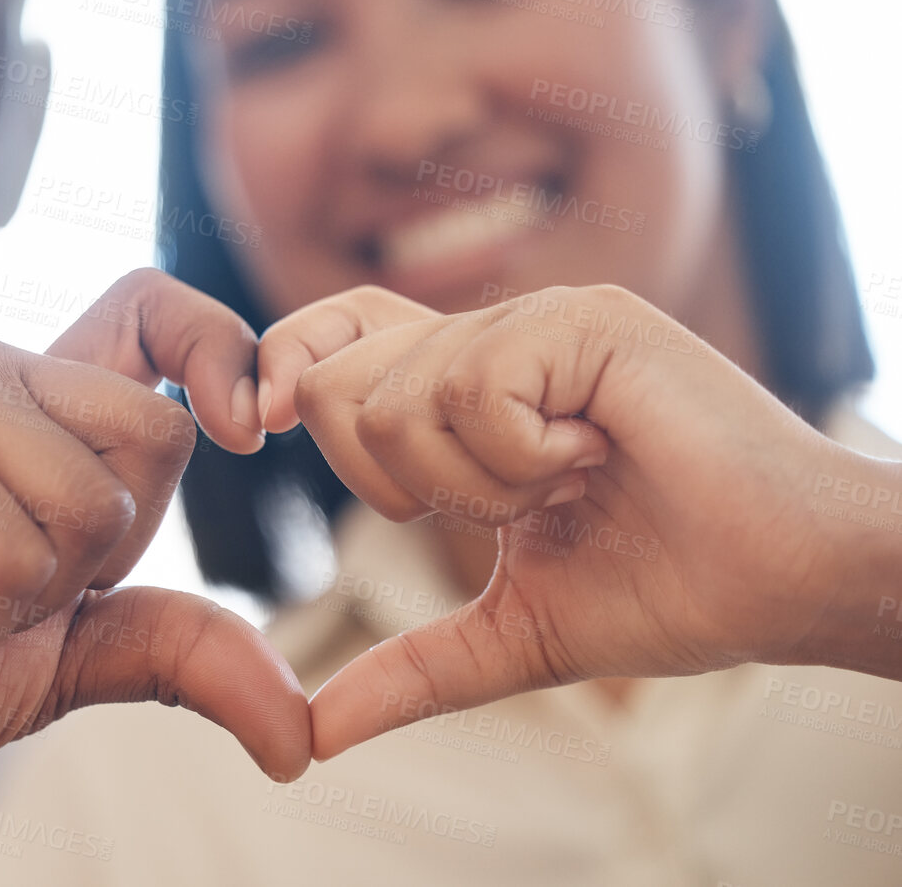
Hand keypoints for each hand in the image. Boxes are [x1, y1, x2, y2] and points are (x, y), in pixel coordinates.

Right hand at [0, 268, 310, 788]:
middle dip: (90, 561)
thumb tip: (299, 731)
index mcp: (30, 406)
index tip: (250, 425)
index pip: (152, 311)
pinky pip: (6, 545)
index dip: (220, 343)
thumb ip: (169, 648)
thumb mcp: (55, 662)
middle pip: (157, 438)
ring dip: (13, 602)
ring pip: (91, 504)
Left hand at [259, 284, 895, 760]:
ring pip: (399, 399)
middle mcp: (492, 334)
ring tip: (572, 481)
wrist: (790, 581)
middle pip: (334, 378)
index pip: (330, 338)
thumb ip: (412, 668)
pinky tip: (596, 456)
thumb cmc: (672, 589)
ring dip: (480, 484)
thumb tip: (313, 735)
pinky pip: (473, 392)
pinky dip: (522, 459)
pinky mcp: (584, 319)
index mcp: (466, 386)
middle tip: (504, 502)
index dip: (283, 373)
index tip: (262, 432)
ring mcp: (537, 318)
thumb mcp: (515, 632)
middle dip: (393, 480)